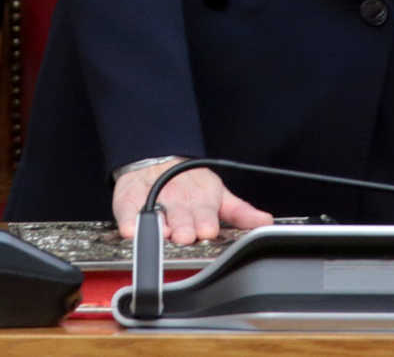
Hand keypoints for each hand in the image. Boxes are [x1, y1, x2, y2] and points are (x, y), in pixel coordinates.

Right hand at [111, 162, 274, 243]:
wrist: (156, 160)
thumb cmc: (190, 185)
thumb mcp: (219, 196)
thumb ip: (240, 212)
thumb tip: (265, 222)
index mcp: (201, 201)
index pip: (205, 213)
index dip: (206, 221)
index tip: (208, 229)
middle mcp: (177, 202)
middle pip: (180, 215)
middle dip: (183, 225)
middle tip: (184, 234)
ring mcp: (153, 200)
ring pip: (156, 215)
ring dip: (159, 225)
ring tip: (161, 231)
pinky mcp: (130, 201)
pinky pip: (127, 212)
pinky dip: (128, 221)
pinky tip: (129, 230)